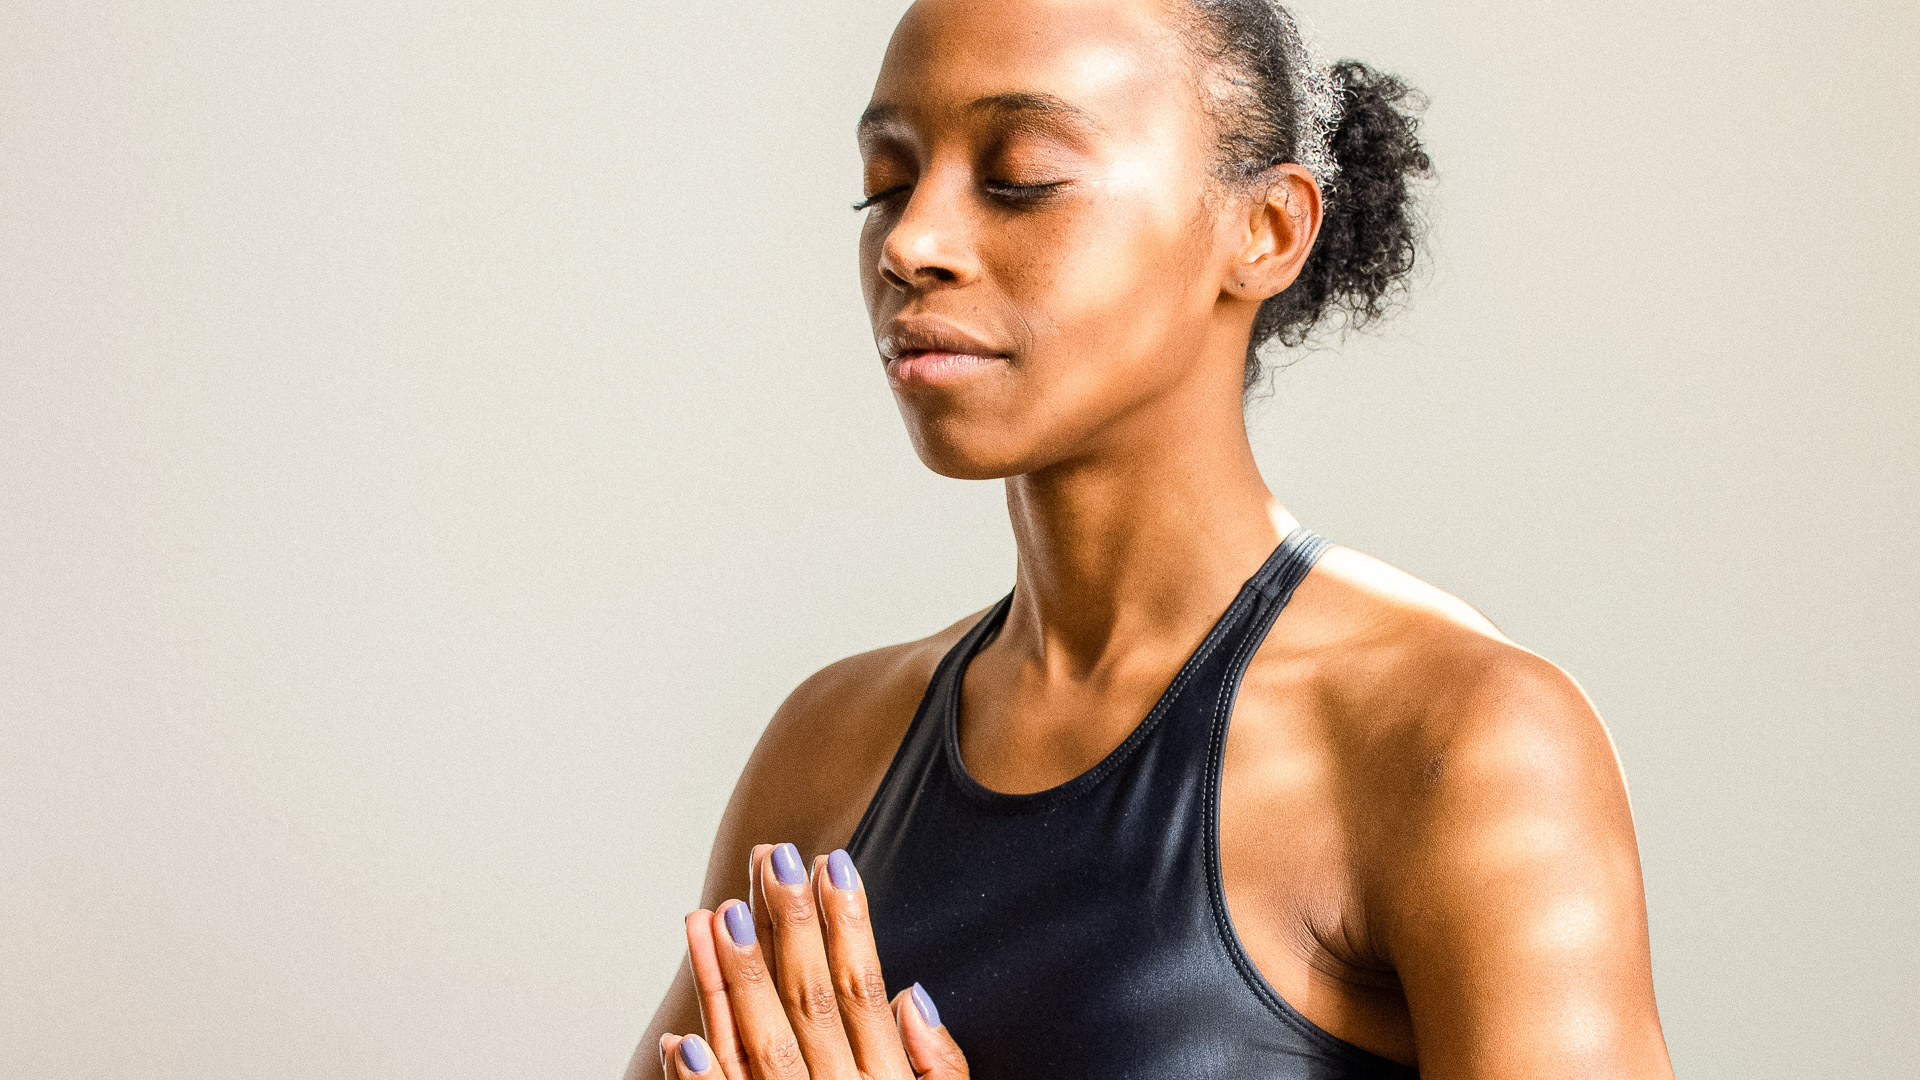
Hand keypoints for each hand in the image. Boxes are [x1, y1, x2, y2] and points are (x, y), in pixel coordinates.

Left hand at [659, 843, 967, 1079]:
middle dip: (791, 927)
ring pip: (759, 1047)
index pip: (865, 992)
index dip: (850, 926)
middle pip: (811, 1003)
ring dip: (735, 981)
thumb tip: (915, 993)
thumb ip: (937, 1067)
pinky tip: (679, 1034)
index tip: (833, 863)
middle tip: (772, 859)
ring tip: (716, 914)